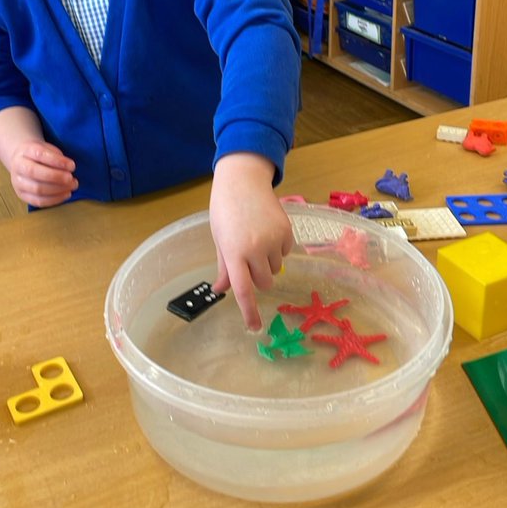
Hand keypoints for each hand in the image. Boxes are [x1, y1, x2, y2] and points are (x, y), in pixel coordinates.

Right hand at [9, 139, 77, 207]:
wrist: (22, 161)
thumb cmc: (39, 155)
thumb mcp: (47, 148)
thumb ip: (57, 156)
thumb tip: (69, 169)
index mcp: (25, 150)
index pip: (39, 154)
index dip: (57, 161)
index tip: (72, 166)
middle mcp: (18, 166)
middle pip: (34, 173)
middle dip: (57, 177)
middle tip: (72, 178)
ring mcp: (18, 182)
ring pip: (37, 189)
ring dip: (58, 189)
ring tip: (72, 186)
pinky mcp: (22, 195)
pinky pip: (38, 201)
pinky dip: (55, 199)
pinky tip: (66, 194)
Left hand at [209, 153, 293, 330]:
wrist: (243, 180)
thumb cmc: (225, 209)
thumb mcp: (220, 238)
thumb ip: (224, 267)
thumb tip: (222, 290)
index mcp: (234, 252)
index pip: (243, 290)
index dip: (249, 312)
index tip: (255, 327)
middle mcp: (255, 248)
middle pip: (263, 283)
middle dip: (257, 278)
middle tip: (248, 260)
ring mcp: (273, 240)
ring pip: (275, 269)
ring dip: (267, 262)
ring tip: (256, 238)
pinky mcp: (287, 232)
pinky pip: (286, 253)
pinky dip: (278, 249)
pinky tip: (267, 231)